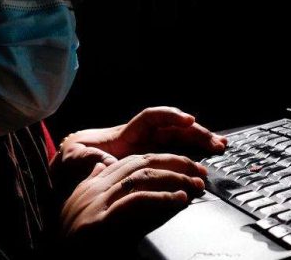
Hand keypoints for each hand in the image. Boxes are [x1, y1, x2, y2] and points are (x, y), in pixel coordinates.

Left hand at [50, 106, 225, 196]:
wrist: (71, 173)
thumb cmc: (73, 161)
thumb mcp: (72, 156)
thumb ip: (84, 158)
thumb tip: (103, 163)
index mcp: (126, 134)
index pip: (152, 118)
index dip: (170, 116)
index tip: (187, 120)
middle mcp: (142, 141)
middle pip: (174, 129)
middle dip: (195, 131)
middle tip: (216, 141)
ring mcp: (149, 153)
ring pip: (179, 142)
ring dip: (199, 143)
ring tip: (219, 146)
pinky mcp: (151, 168)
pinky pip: (175, 159)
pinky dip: (191, 160)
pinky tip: (204, 165)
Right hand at [60, 153, 207, 252]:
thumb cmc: (82, 250)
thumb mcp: (99, 218)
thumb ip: (116, 199)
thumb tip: (142, 184)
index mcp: (92, 187)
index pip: (132, 160)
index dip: (162, 160)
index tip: (185, 165)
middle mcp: (93, 190)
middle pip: (139, 163)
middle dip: (173, 163)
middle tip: (197, 170)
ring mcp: (95, 204)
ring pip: (141, 177)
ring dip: (173, 178)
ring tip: (194, 184)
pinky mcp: (100, 223)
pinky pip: (136, 201)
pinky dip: (161, 198)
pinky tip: (178, 199)